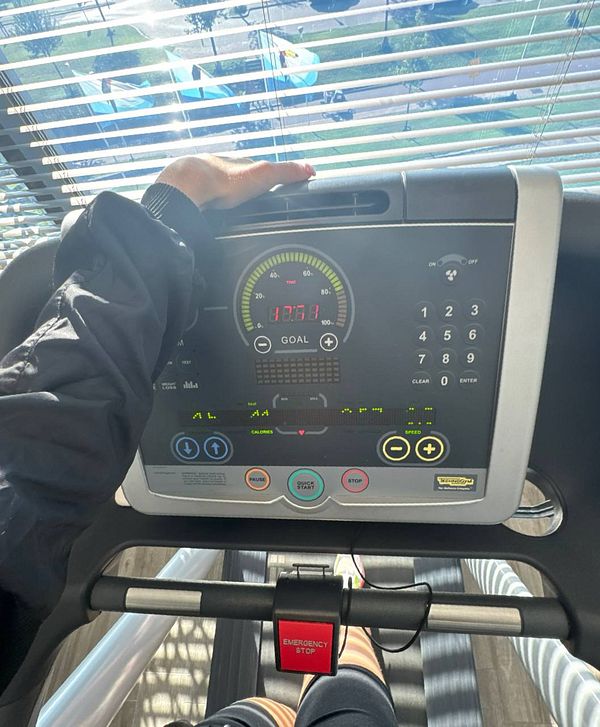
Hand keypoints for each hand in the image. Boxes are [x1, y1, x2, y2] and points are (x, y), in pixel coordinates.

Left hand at [155, 155, 315, 208]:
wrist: (188, 187)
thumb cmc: (224, 181)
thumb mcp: (263, 175)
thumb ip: (286, 172)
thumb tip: (309, 168)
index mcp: (237, 164)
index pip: (255, 169)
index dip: (264, 178)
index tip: (270, 188)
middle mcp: (218, 168)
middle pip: (233, 177)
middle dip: (239, 189)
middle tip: (248, 203)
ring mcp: (201, 180)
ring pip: (214, 187)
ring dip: (220, 196)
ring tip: (228, 209)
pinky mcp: (188, 195)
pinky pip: (200, 199)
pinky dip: (206, 205)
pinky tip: (208, 212)